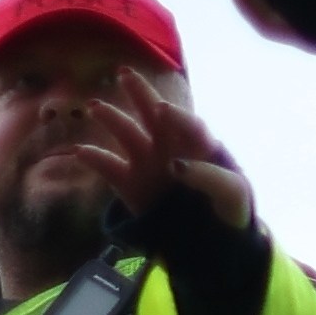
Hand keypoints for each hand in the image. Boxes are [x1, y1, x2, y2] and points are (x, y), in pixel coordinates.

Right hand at [51, 75, 248, 234]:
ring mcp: (149, 163)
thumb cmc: (229, 210)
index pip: (188, 124)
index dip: (177, 116)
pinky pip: (108, 167)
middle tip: (124, 73)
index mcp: (200, 144)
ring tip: (95, 106)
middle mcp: (172, 146)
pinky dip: (94, 159)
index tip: (164, 110)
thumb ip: (213, 178)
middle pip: (155, 114)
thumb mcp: (235, 195)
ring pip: (127, 134)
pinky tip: (80, 152)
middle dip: (140, 93)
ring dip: (112, 118)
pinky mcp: (130, 184)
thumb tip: (176, 165)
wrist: (212, 241)